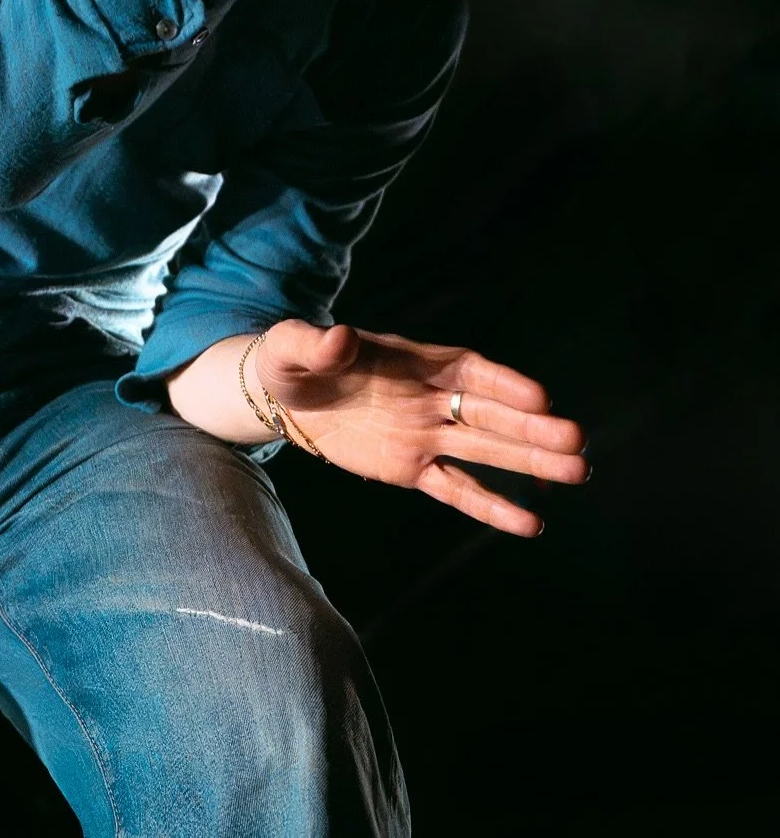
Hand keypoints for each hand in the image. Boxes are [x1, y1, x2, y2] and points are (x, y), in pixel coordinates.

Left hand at [253, 318, 588, 536]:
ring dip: (528, 463)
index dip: (502, 383)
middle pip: (489, 414)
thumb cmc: (293, 359)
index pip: (467, 371)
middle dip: (531, 428)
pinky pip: (456, 488)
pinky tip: (530, 523)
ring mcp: (425, 434)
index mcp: (413, 360)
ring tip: (578, 471)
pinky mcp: (411, 468)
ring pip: (485, 451)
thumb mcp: (293, 346)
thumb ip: (316, 343)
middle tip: (578, 442)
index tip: (540, 397)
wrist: (282, 396)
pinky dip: (490, 505)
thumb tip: (338, 337)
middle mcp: (430, 397)